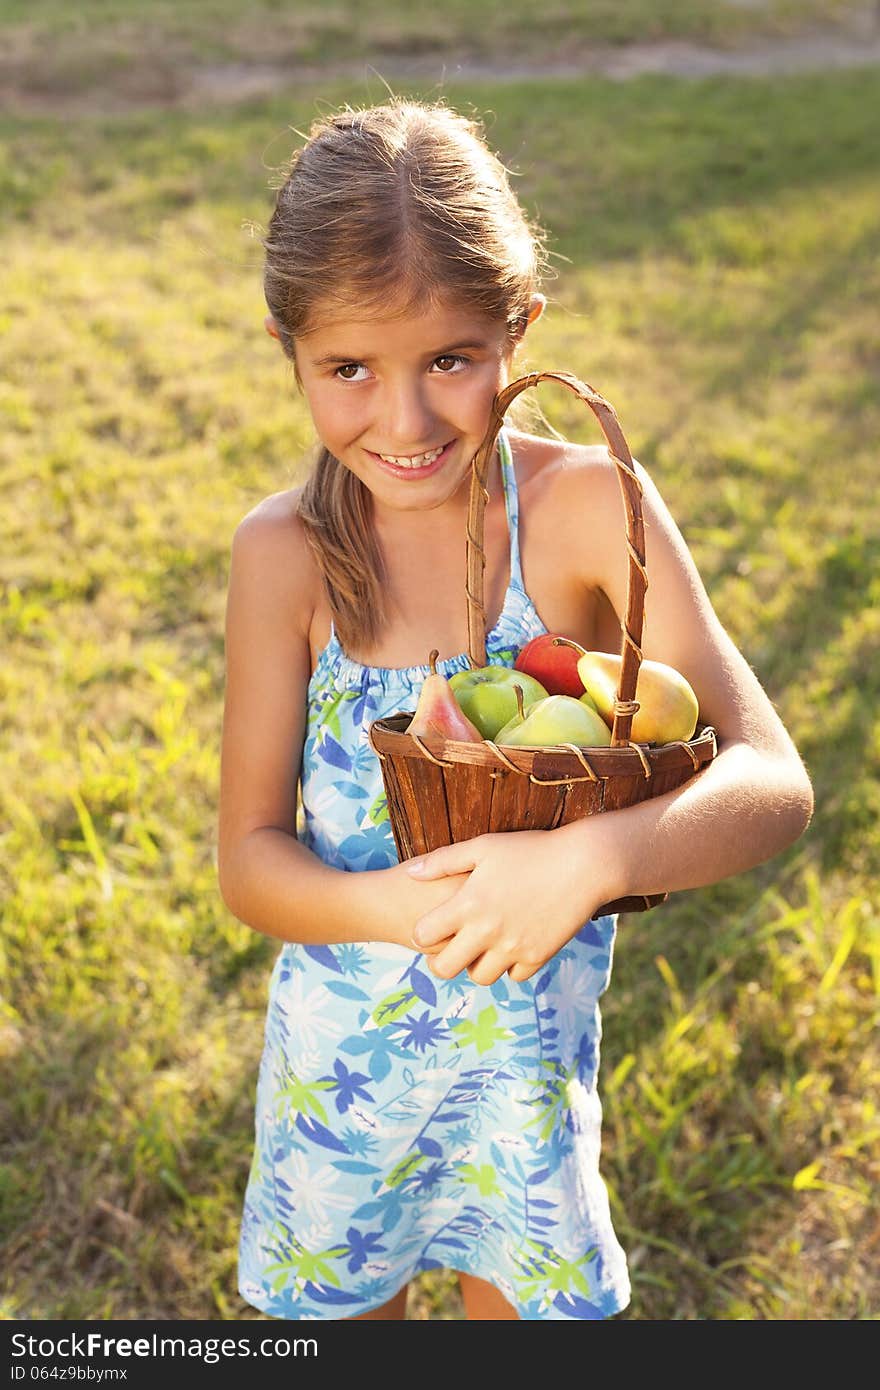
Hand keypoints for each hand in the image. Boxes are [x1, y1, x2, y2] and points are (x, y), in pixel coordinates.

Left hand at [406, 829, 600, 985]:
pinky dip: (511, 965)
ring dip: (478, 964)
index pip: (423, 936)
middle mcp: (487, 931)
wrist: (584, 864)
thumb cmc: (530, 850)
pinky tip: (514, 944)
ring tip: (485, 945)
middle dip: (443, 960)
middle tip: (452, 947)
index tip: (434, 926)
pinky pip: (514, 976)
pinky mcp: (538, 956)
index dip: (424, 933)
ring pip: (480, 977)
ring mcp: (513, 947)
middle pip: (445, 969)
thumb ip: (443, 861)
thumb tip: (410, 873)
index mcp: (468, 903)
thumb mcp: (483, 846)